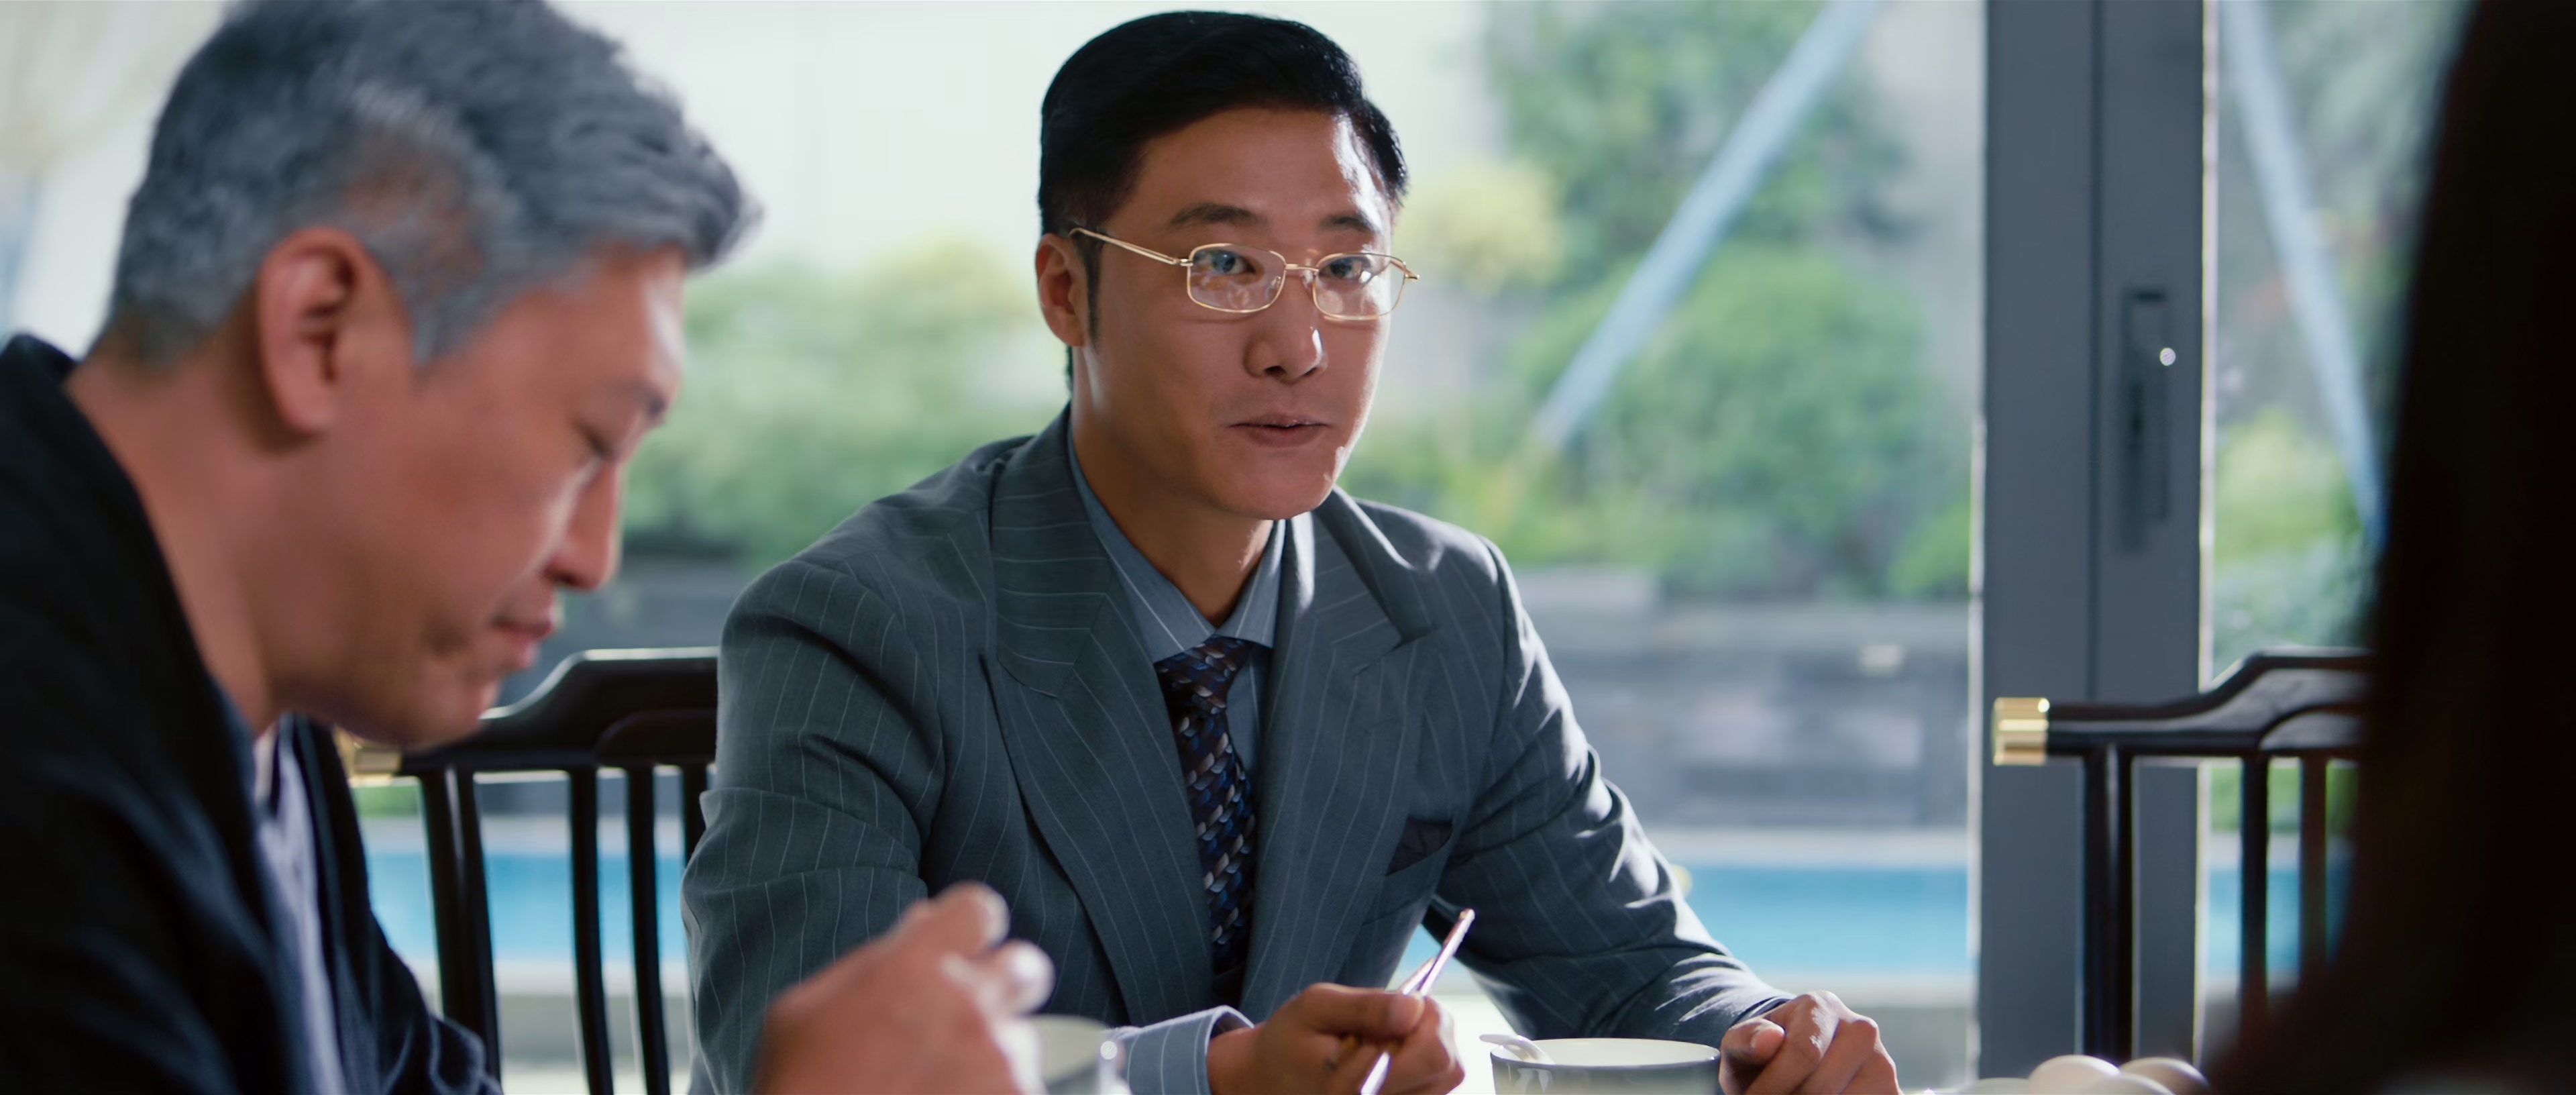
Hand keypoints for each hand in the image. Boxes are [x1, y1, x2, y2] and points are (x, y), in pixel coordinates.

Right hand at [755, 883, 1056, 1094]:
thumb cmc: (801, 1086)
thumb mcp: (805, 1009)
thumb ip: (875, 958)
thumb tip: (924, 921)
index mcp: (914, 966)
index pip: (978, 910)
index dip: (971, 927)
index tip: (963, 945)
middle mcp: (967, 1004)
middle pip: (1025, 966)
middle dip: (1004, 983)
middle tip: (971, 1011)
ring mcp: (996, 1059)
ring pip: (1022, 1038)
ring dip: (992, 1053)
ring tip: (941, 1080)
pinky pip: (1021, 1087)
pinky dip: (991, 1094)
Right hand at [1206, 984, 1461, 1094]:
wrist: (1270, 1080)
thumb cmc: (1290, 1041)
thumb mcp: (1316, 1006)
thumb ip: (1366, 1007)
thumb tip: (1414, 1007)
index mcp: (1358, 1087)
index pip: (1434, 1055)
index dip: (1428, 1021)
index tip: (1402, 1004)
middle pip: (1448, 1069)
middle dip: (1432, 1033)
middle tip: (1397, 1018)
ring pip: (1446, 1080)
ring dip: (1428, 1049)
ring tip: (1390, 1037)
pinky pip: (1432, 1088)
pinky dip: (1423, 1066)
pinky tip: (1393, 1055)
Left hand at [1718, 991, 1897, 1093]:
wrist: (1794, 1062)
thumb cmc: (1764, 1056)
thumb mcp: (1743, 1045)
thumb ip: (1747, 1041)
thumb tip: (1769, 1040)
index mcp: (1821, 1006)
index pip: (1803, 1053)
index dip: (1773, 1086)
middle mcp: (1861, 1029)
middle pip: (1824, 1085)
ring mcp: (1882, 1061)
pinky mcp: (1892, 1090)